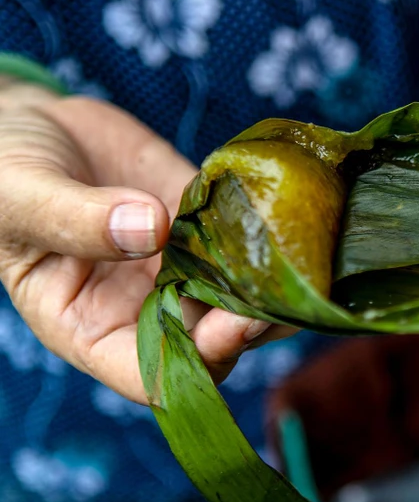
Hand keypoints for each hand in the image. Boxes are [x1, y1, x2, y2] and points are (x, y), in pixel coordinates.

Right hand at [0, 91, 284, 402]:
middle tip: (288, 288)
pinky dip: (270, 231)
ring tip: (306, 255)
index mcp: (90, 327)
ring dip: (274, 281)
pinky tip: (292, 214)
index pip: (154, 375)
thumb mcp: (20, 196)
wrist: (25, 126)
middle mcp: (144, 307)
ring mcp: (180, 267)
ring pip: (240, 293)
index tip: (234, 324)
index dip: (200, 362)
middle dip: (255, 323)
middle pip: (214, 340)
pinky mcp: (202, 224)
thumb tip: (151, 230)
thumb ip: (75, 219)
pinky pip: (243, 237)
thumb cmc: (2, 174)